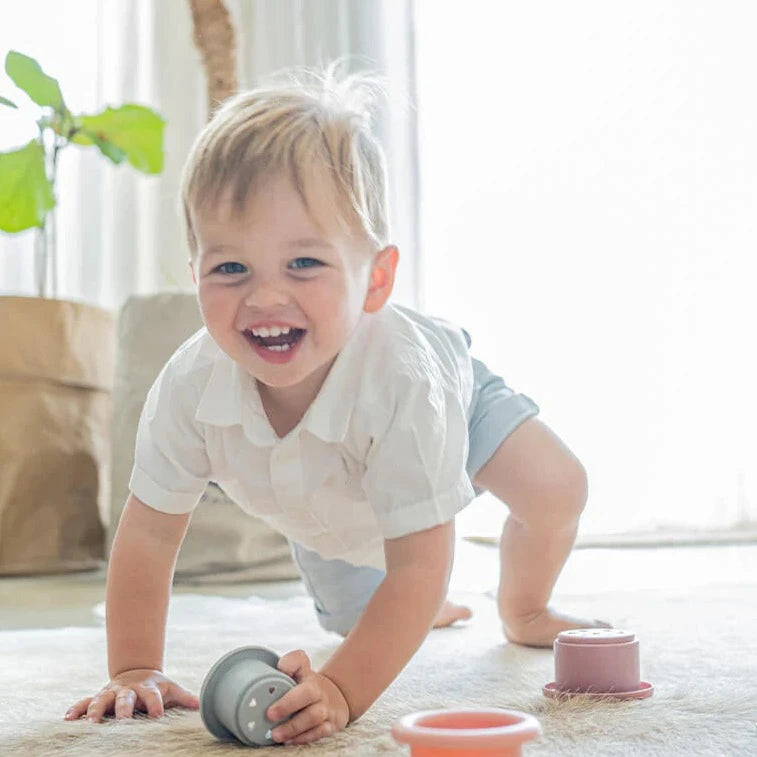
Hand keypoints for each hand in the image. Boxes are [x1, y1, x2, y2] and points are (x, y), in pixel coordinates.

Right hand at [64, 669, 198, 721]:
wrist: (137, 671)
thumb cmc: (156, 686)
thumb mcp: (171, 689)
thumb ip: (184, 697)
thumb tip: (200, 706)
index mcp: (147, 688)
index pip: (153, 696)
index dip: (155, 705)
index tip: (157, 716)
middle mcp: (128, 690)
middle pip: (125, 698)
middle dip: (123, 709)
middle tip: (121, 721)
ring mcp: (112, 692)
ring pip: (101, 699)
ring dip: (95, 710)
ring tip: (91, 723)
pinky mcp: (99, 696)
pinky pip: (84, 702)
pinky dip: (76, 709)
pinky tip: (67, 718)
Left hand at [266, 649, 349, 744]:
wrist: (337, 697)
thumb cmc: (308, 688)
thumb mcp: (298, 675)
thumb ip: (283, 673)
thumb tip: (268, 677)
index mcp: (306, 674)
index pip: (299, 660)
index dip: (289, 664)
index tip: (278, 671)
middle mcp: (318, 688)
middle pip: (307, 692)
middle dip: (288, 704)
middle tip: (270, 715)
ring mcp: (326, 707)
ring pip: (313, 716)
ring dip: (293, 727)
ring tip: (275, 734)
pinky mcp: (331, 724)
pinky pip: (319, 732)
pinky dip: (303, 737)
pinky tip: (289, 740)